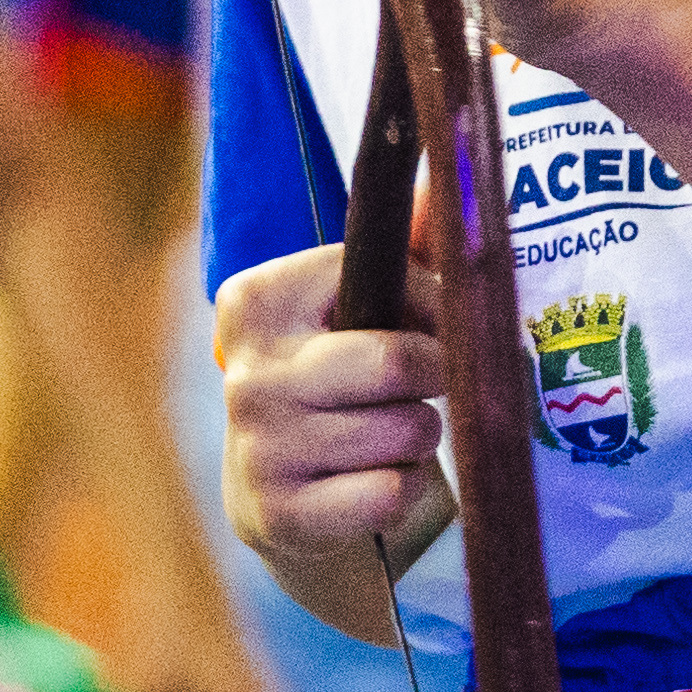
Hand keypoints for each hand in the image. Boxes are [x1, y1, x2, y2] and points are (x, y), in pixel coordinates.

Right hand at [210, 245, 449, 578]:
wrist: (285, 496)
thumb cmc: (338, 381)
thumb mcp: (359, 308)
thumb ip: (406, 246)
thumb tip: (445, 177)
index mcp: (255, 301)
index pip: (385, 280)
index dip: (431, 305)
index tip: (428, 325)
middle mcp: (245, 373)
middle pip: (397, 362)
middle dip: (435, 376)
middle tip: (424, 386)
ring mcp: (258, 447)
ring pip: (406, 430)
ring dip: (420, 435)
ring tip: (388, 435)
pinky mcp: (278, 514)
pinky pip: (390, 494)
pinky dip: (402, 490)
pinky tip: (369, 483)